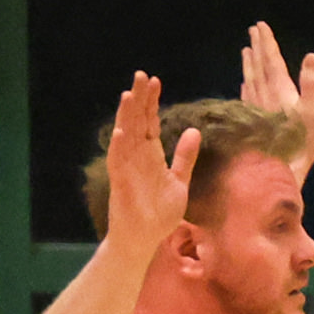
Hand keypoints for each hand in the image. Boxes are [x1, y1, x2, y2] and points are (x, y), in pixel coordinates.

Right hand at [101, 71, 196, 250]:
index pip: (150, 121)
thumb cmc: (159, 212)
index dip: (152, 101)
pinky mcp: (121, 182)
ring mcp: (127, 167)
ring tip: (129, 94)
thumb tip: (194, 131)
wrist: (146, 238)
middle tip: (141, 75)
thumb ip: (185, 157)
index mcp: (151, 154)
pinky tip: (122, 131)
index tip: (155, 80)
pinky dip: (120, 146)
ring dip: (127, 116)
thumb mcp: (179, 180)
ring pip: (125, 135)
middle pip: (136, 121)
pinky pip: (119, 161)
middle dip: (139, 99)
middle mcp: (137, 156)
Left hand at [241, 21, 313, 172]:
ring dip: (249, 63)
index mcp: (281, 90)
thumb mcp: (312, 112)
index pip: (272, 60)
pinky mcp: (253, 120)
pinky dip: (246, 85)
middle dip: (257, 47)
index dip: (266, 43)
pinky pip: (247, 96)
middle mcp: (266, 95)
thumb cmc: (302, 143)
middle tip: (253, 30)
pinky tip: (244, 83)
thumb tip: (310, 56)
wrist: (281, 169)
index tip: (260, 26)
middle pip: (259, 66)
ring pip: (251, 78)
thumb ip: (310, 84)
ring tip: (246, 50)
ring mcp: (257, 108)